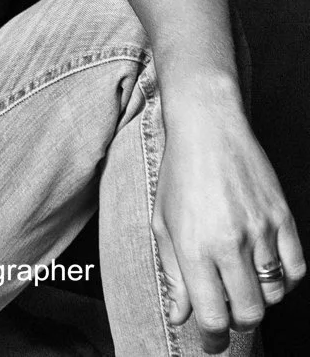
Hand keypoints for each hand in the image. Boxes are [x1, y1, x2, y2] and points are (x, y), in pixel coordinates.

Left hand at [153, 98, 303, 351]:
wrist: (208, 126)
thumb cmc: (179, 173)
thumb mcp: (163, 222)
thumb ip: (173, 273)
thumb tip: (180, 316)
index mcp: (195, 246)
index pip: (212, 316)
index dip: (212, 339)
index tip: (211, 342)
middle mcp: (230, 242)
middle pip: (247, 312)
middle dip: (236, 322)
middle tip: (226, 311)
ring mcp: (261, 230)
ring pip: (273, 294)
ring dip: (259, 298)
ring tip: (242, 282)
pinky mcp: (283, 217)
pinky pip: (296, 269)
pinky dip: (285, 279)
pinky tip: (267, 269)